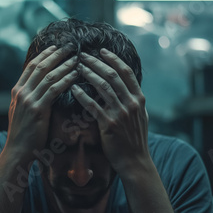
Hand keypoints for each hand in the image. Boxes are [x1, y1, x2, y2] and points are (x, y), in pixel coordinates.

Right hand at [4, 45, 77, 162]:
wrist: (17, 151)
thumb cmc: (23, 134)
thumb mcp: (20, 112)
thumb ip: (26, 98)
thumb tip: (37, 87)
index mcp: (17, 91)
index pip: (31, 66)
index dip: (44, 55)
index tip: (56, 47)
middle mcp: (21, 92)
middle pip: (40, 66)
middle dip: (57, 54)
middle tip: (71, 46)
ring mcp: (28, 100)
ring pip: (48, 76)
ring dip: (64, 65)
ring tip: (77, 58)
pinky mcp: (37, 109)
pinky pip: (54, 90)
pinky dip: (66, 80)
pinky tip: (75, 75)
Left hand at [70, 49, 150, 172]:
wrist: (135, 161)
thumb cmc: (135, 139)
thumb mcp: (140, 116)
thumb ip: (133, 101)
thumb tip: (125, 86)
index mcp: (139, 99)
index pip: (126, 72)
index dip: (114, 59)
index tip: (102, 51)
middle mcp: (131, 103)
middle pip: (113, 76)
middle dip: (97, 63)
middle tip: (83, 55)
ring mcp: (120, 113)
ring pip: (103, 87)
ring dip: (88, 74)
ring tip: (77, 67)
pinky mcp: (109, 124)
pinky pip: (93, 106)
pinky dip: (82, 95)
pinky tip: (73, 88)